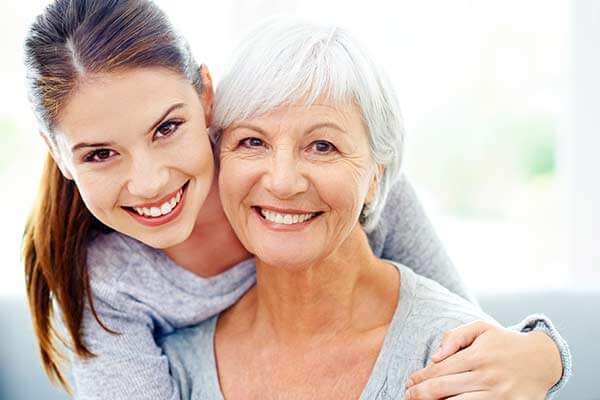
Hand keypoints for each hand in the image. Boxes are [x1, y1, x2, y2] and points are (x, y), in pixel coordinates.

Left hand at [404, 320, 561, 399]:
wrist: (543, 359)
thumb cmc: (505, 343)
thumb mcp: (480, 328)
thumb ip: (454, 337)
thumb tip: (435, 357)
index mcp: (477, 356)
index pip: (439, 370)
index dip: (420, 378)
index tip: (409, 382)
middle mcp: (486, 377)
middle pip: (443, 389)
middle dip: (420, 394)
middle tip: (408, 395)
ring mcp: (498, 396)